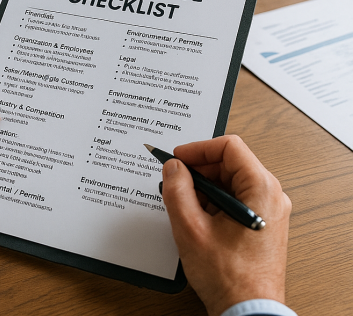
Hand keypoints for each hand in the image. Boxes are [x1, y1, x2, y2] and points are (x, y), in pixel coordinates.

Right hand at [161, 135, 290, 315]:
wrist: (248, 313)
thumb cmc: (230, 279)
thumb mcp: (191, 229)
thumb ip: (177, 190)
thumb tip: (173, 167)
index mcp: (262, 189)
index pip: (229, 146)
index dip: (199, 148)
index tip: (178, 158)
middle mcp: (271, 196)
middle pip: (231, 162)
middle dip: (200, 169)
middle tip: (176, 180)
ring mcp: (269, 211)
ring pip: (232, 180)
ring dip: (206, 186)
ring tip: (185, 203)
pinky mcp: (263, 223)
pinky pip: (237, 198)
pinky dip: (215, 201)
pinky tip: (198, 217)